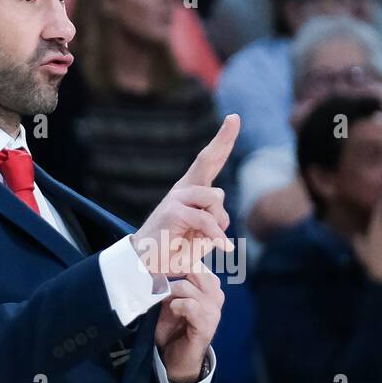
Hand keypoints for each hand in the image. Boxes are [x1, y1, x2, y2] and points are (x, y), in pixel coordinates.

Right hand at [132, 115, 236, 277]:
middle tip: (234, 118)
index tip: (233, 118)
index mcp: (192, 190)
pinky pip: (206, 220)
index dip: (223, 140)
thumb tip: (222, 215)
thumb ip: (215, 222)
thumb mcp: (203, 235)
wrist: (147, 265)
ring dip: (219, 221)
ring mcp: (177, 197)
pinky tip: (224, 247)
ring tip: (209, 238)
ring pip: (215, 199)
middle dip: (223, 138)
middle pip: (207, 160)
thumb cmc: (176, 250)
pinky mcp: (173, 210)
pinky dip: (216, 236)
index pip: (210, 162)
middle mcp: (184, 189)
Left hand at [155, 265, 222, 382]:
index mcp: (209, 286)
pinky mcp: (207, 324)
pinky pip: (191, 305)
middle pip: (192, 270)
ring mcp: (213, 310)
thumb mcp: (170, 300)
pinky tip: (173, 311)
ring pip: (187, 286)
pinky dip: (177, 306)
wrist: (177, 359)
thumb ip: (171, 283)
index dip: (176, 262)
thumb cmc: (173, 328)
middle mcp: (215, 295)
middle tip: (160, 288)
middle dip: (171, 277)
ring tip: (165, 303)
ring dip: (171, 294)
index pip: (196, 262)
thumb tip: (159, 265)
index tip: (160, 267)